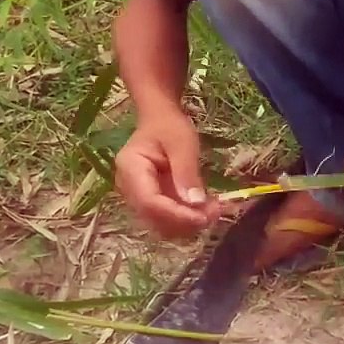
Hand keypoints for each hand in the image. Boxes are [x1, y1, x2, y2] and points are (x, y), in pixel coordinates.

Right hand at [113, 112, 220, 237]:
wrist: (160, 120)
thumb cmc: (169, 126)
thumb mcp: (182, 142)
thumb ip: (186, 172)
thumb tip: (195, 204)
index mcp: (130, 169)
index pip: (149, 202)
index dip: (176, 214)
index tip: (203, 217)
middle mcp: (128, 189)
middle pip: (153, 218)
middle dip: (185, 221)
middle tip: (216, 212)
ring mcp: (138, 197)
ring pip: (161, 223)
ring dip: (188, 223)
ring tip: (214, 210)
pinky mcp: (151, 202)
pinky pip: (167, 218)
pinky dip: (187, 218)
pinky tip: (206, 208)